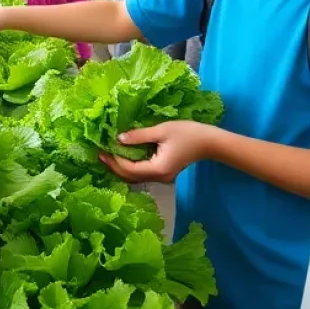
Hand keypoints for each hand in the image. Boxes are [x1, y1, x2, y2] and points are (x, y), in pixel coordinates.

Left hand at [98, 121, 217, 183]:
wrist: (210, 142)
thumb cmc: (187, 133)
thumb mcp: (161, 130)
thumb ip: (139, 136)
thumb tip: (118, 139)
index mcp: (158, 169)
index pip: (130, 169)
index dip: (114, 160)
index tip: (102, 150)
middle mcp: (159, 177)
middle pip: (131, 177)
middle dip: (114, 166)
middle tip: (99, 154)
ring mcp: (162, 177)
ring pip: (136, 177)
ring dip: (121, 167)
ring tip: (107, 155)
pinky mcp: (163, 172)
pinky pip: (142, 173)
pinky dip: (130, 167)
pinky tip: (123, 156)